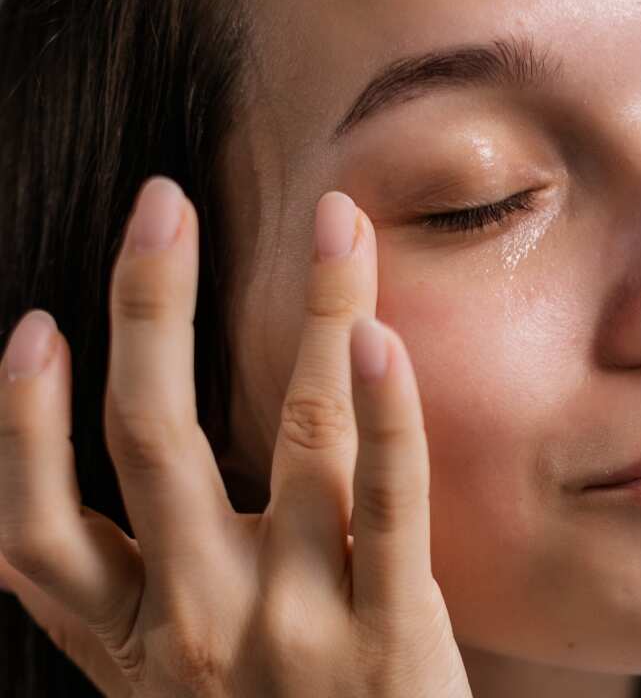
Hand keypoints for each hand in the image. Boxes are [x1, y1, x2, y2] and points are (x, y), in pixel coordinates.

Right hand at [0, 180, 471, 695]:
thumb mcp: (171, 688)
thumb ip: (140, 598)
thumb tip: (99, 476)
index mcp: (125, 644)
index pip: (32, 530)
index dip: (20, 422)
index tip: (35, 328)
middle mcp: (193, 624)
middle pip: (150, 442)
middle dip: (150, 310)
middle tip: (164, 204)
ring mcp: (294, 622)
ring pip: (291, 436)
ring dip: (312, 314)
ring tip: (333, 221)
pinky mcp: (390, 630)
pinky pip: (387, 501)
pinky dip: (386, 415)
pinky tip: (382, 336)